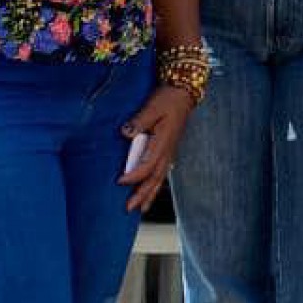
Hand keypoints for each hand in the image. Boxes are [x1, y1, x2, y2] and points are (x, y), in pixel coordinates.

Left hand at [119, 84, 192, 211]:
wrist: (183, 94)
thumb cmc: (168, 99)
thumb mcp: (153, 106)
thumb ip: (139, 120)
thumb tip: (126, 133)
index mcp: (163, 142)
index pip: (147, 165)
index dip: (133, 175)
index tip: (119, 181)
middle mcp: (167, 151)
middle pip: (155, 179)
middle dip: (142, 195)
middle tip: (129, 208)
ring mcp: (169, 152)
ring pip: (160, 179)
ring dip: (150, 194)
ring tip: (141, 208)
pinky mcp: (168, 150)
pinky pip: (161, 173)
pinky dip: (155, 185)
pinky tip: (150, 190)